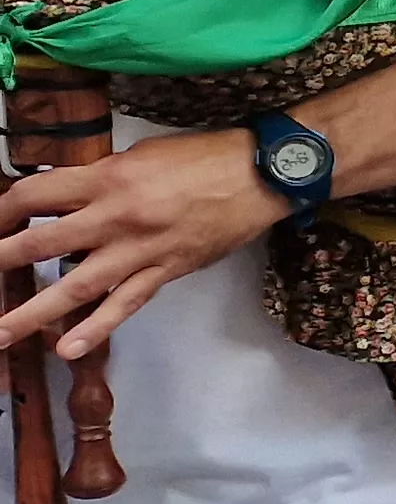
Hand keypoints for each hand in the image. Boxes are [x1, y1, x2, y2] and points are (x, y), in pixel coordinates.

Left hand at [0, 128, 290, 356]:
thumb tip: (65, 197)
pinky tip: (67, 348)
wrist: (262, 175)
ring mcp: (140, 250)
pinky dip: (96, 327)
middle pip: (41, 243)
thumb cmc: (202, 156)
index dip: (0, 210)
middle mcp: (115, 217)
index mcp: (107, 179)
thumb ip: (99, 179)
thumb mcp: (139, 155)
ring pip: (75, 286)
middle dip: (0, 260)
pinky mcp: (166, 271)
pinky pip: (125, 304)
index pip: (34, 195)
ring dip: (31, 313)